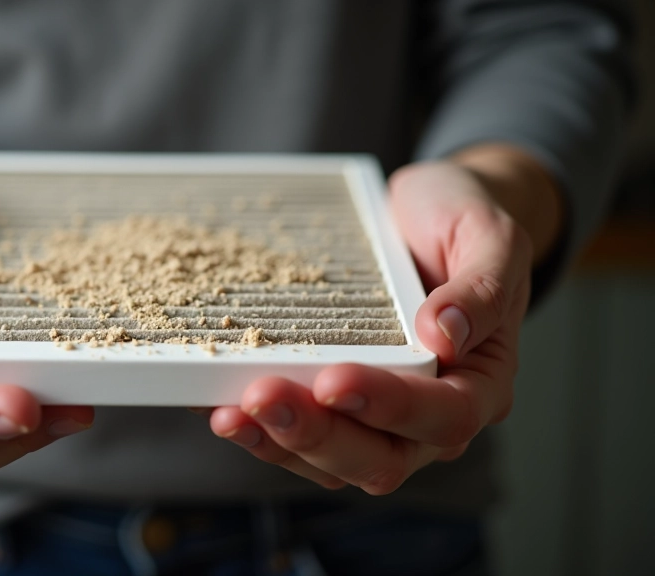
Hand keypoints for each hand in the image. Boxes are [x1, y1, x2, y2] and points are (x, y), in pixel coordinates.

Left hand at [208, 159, 533, 493]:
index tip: (334, 379)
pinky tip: (217, 406)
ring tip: (230, 412)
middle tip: (262, 396)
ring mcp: (378, 421)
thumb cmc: (460, 226)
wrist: (424, 217)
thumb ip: (481, 287)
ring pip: (332, 461)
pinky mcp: (335, 411)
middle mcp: (429, 418)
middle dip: (317, 434)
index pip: (444, 415)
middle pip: (381, 458)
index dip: (389, 405)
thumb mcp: (490, 238)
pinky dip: (258, 431)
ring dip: (278, 443)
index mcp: (481, 384)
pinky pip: (297, 440)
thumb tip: (446, 333)